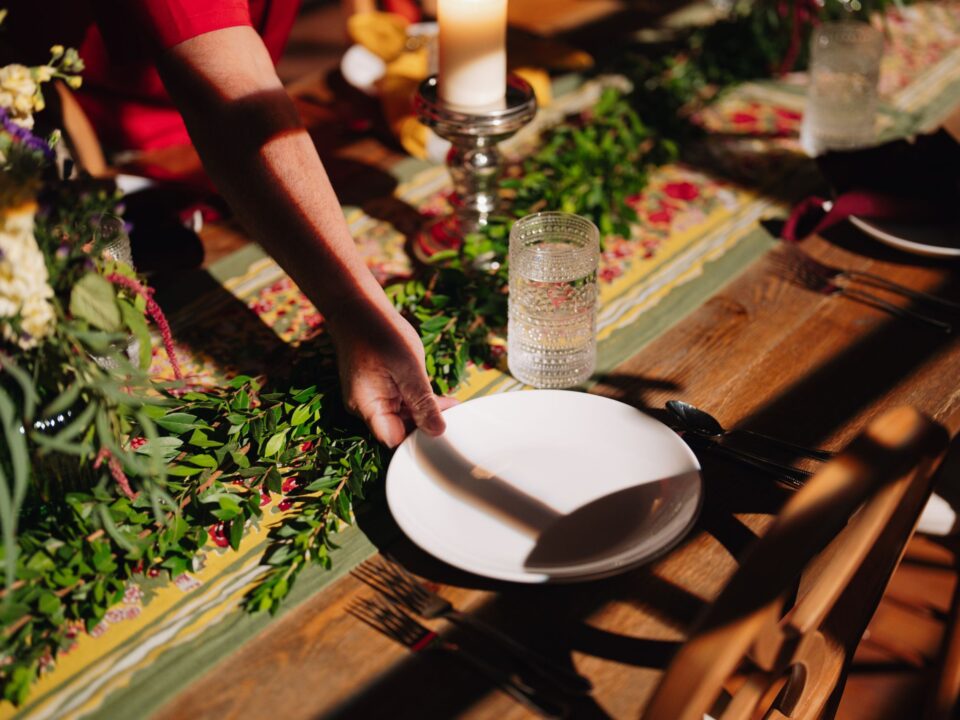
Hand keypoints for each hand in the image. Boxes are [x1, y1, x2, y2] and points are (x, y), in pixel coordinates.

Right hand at [327, 297, 457, 447]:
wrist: (357, 306)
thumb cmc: (380, 332)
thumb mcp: (409, 368)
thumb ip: (422, 402)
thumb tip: (437, 432)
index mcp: (368, 407)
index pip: (394, 440)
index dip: (418, 440)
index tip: (445, 432)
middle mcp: (365, 407)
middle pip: (399, 429)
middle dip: (426, 424)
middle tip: (454, 413)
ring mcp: (370, 397)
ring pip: (401, 416)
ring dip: (424, 411)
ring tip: (451, 403)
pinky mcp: (377, 387)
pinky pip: (398, 402)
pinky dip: (416, 400)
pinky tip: (437, 396)